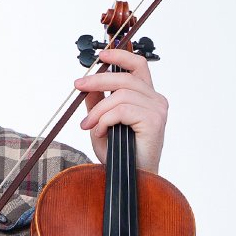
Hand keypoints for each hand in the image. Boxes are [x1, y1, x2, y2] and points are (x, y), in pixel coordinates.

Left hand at [74, 45, 167, 171]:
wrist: (132, 180)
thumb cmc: (121, 155)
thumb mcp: (103, 124)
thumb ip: (98, 104)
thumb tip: (86, 85)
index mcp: (147, 97)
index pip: (138, 66)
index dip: (120, 55)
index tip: (101, 55)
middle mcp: (156, 100)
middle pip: (125, 77)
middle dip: (97, 80)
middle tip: (78, 86)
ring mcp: (157, 110)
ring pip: (120, 95)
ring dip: (98, 111)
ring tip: (88, 126)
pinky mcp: (154, 121)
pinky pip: (122, 110)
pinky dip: (105, 120)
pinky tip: (100, 132)